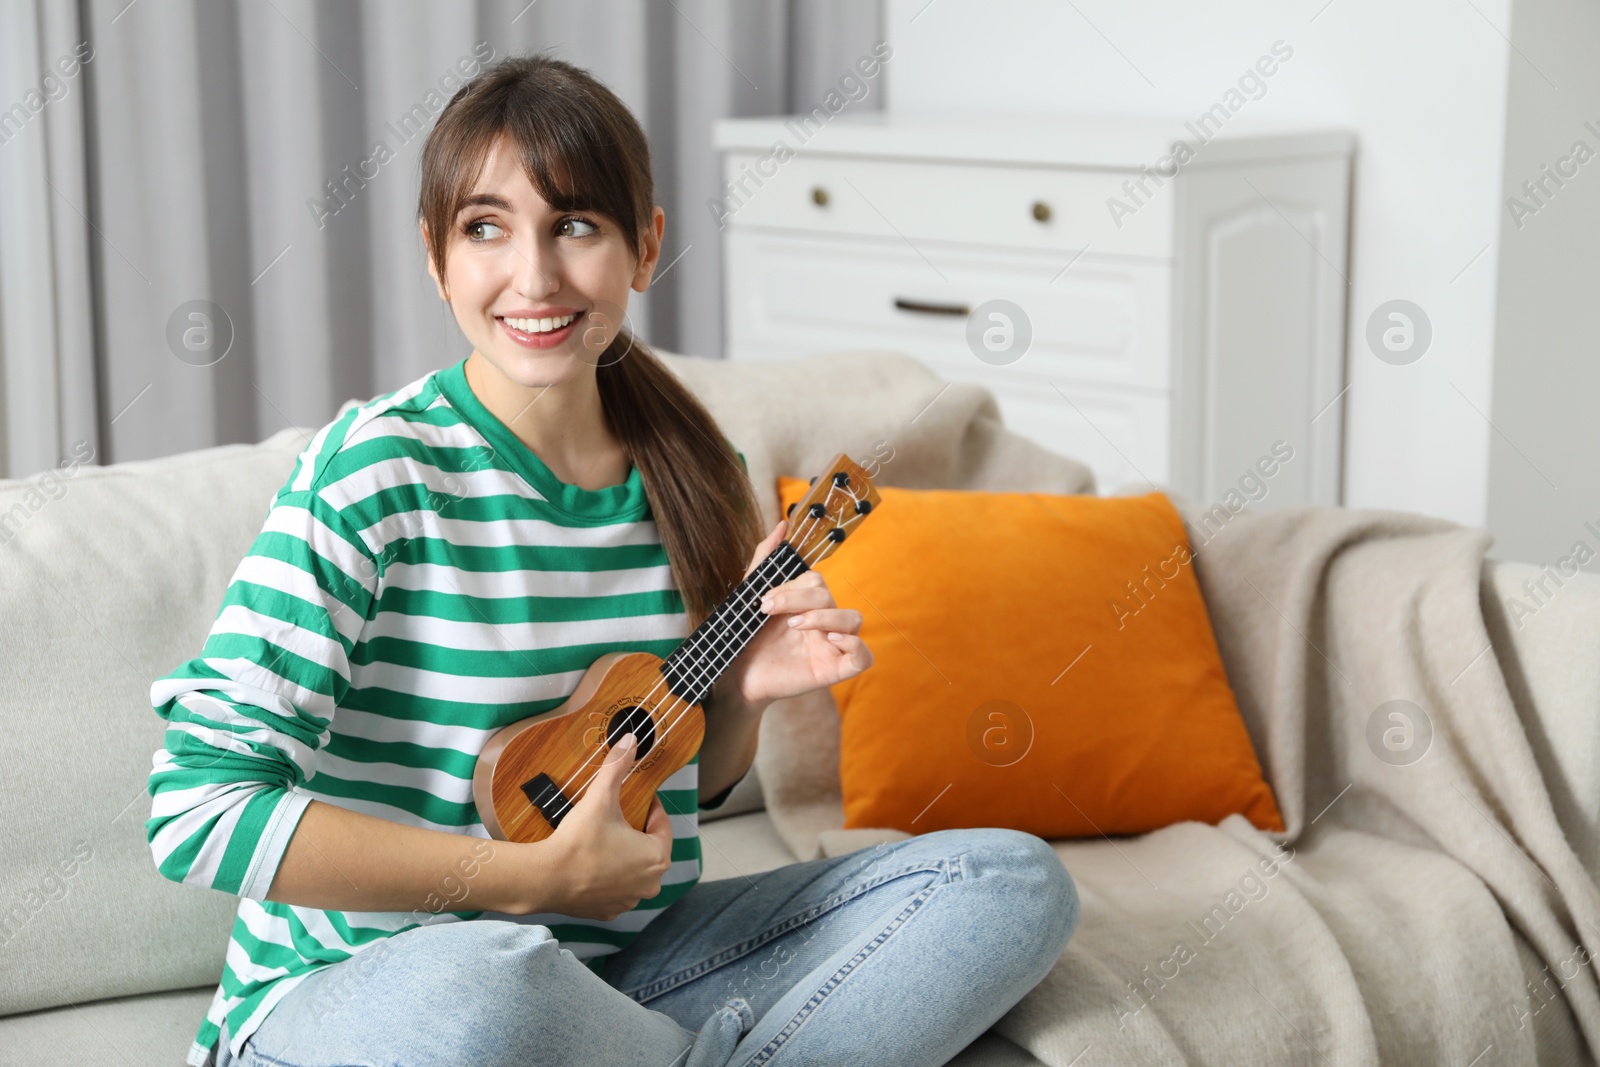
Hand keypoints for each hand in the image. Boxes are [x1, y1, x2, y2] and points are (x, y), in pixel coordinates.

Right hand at [536, 734, 673, 920]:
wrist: (545, 878)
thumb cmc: (579, 840)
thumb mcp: (600, 798)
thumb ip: (617, 767)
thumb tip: (631, 739)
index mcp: (657, 857)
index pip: (661, 824)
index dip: (649, 807)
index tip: (637, 798)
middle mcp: (650, 883)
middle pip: (649, 848)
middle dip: (636, 831)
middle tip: (617, 816)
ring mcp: (629, 901)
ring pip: (633, 870)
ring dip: (624, 856)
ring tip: (604, 838)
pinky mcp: (609, 912)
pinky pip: (615, 888)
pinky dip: (608, 876)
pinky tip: (593, 863)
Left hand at [727, 518, 872, 706]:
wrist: (735, 681)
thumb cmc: (745, 641)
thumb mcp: (749, 596)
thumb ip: (765, 560)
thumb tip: (782, 526)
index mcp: (806, 604)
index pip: (816, 581)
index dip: (792, 586)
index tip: (763, 601)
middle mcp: (822, 622)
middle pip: (830, 596)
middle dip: (799, 599)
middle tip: (767, 611)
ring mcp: (831, 645)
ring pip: (853, 619)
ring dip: (826, 616)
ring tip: (796, 626)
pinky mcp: (835, 670)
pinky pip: (864, 657)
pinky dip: (856, 645)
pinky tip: (832, 640)